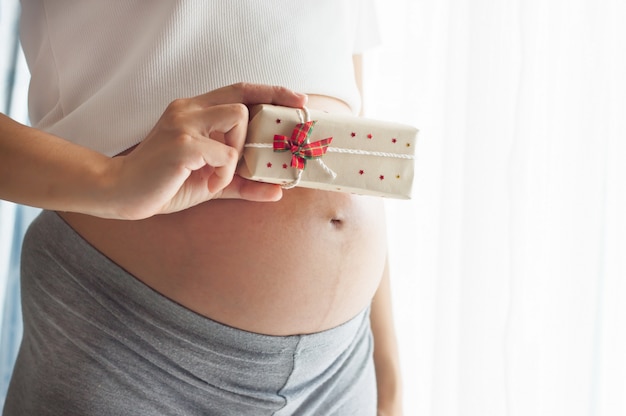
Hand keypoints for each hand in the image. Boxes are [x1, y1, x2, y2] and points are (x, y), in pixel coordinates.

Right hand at [106, 83, 306, 218]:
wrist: (122, 193)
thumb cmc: (165, 183)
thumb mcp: (211, 181)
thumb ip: (243, 183)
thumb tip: (279, 191)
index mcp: (195, 111)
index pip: (240, 89)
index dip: (271, 91)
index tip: (299, 100)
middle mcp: (189, 110)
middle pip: (242, 101)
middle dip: (261, 127)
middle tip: (267, 151)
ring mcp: (184, 124)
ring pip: (237, 120)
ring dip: (238, 154)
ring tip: (220, 177)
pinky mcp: (183, 144)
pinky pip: (225, 154)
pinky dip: (224, 174)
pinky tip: (208, 185)